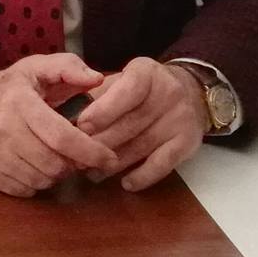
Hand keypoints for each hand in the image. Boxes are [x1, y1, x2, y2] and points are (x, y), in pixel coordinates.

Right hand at [0, 53, 117, 196]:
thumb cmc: (10, 88)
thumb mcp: (36, 68)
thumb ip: (69, 67)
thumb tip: (97, 79)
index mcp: (19, 103)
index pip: (61, 136)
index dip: (90, 151)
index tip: (109, 157)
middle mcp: (3, 131)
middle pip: (55, 164)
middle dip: (73, 163)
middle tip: (74, 152)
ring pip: (43, 180)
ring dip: (56, 172)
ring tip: (52, 154)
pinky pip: (27, 190)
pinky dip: (38, 181)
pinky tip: (34, 163)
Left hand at [75, 57, 205, 190]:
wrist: (189, 92)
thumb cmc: (142, 89)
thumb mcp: (121, 80)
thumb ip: (96, 94)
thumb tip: (67, 117)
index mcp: (146, 73)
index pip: (127, 91)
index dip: (103, 110)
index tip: (81, 126)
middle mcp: (168, 93)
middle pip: (131, 123)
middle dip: (100, 142)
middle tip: (76, 157)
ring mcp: (180, 119)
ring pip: (142, 145)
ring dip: (113, 163)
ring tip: (90, 172)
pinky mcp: (188, 143)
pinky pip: (162, 164)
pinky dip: (142, 176)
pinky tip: (125, 183)